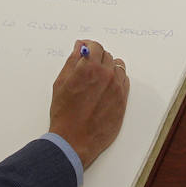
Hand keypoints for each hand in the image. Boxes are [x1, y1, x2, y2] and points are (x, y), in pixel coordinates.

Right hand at [49, 39, 129, 168]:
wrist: (74, 140)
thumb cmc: (64, 113)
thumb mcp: (61, 83)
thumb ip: (72, 61)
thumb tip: (79, 46)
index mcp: (89, 68)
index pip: (96, 46)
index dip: (89, 46)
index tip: (85, 49)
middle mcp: (106, 75)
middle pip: (107, 56)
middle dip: (97, 57)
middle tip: (89, 66)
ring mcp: (117, 88)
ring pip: (118, 67)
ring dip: (109, 68)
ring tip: (98, 78)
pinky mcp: (123, 100)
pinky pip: (124, 81)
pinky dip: (117, 79)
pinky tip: (107, 86)